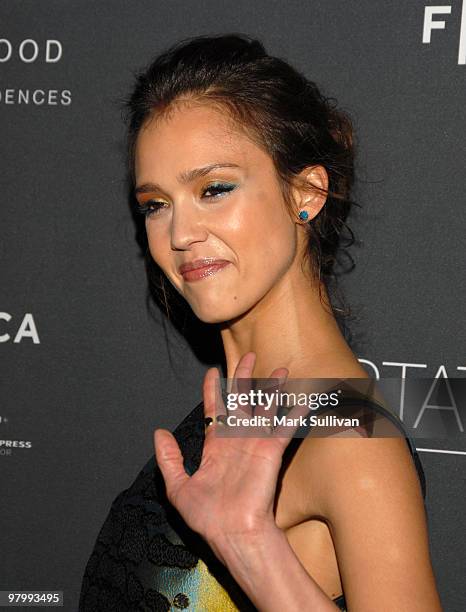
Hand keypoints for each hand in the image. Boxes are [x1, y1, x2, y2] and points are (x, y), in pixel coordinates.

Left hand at [153, 352, 306, 561]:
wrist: (232, 533)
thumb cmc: (207, 516)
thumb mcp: (178, 487)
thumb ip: (169, 459)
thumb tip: (158, 432)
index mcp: (216, 446)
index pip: (215, 410)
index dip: (213, 390)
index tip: (212, 372)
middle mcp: (237, 441)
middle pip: (241, 401)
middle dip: (244, 378)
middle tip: (249, 357)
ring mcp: (255, 444)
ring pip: (264, 409)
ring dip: (272, 389)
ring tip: (280, 370)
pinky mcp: (271, 451)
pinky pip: (284, 428)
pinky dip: (293, 413)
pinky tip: (302, 399)